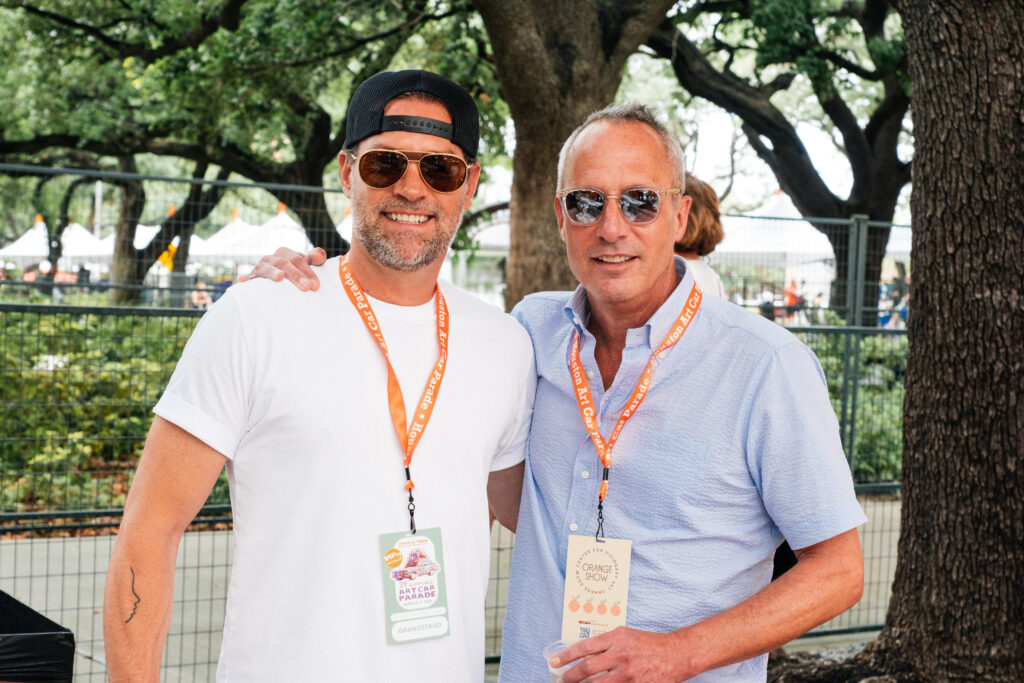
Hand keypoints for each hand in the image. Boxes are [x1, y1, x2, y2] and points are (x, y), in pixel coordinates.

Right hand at [237, 247, 325, 290]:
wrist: (275, 281)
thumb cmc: (295, 272)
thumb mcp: (306, 265)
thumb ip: (316, 258)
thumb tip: (319, 256)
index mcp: (285, 253)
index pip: (298, 259)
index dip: (308, 271)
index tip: (316, 285)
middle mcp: (272, 258)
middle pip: (284, 263)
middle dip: (296, 275)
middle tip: (307, 287)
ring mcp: (260, 267)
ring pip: (266, 268)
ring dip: (272, 272)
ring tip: (279, 277)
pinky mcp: (252, 278)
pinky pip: (248, 278)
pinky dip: (246, 279)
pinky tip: (243, 281)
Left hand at [552, 626, 695, 681]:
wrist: (676, 654)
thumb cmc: (648, 643)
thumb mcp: (625, 634)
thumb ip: (605, 642)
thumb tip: (582, 653)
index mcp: (616, 638)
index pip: (584, 647)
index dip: (566, 656)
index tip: (554, 661)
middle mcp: (620, 655)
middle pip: (587, 669)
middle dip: (570, 676)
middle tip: (561, 679)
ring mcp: (628, 674)